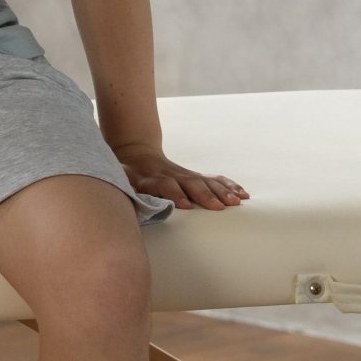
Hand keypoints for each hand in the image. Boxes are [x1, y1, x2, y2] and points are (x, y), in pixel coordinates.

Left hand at [112, 144, 248, 212]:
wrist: (135, 154)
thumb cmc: (125, 174)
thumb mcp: (118, 178)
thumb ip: (121, 185)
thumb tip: (122, 199)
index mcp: (152, 179)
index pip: (165, 186)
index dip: (174, 194)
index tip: (185, 205)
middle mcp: (172, 176)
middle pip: (190, 184)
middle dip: (205, 195)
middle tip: (218, 207)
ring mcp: (185, 175)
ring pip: (206, 181)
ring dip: (222, 191)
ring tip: (236, 202)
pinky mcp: (194, 176)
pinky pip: (214, 179)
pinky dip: (228, 186)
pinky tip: (242, 194)